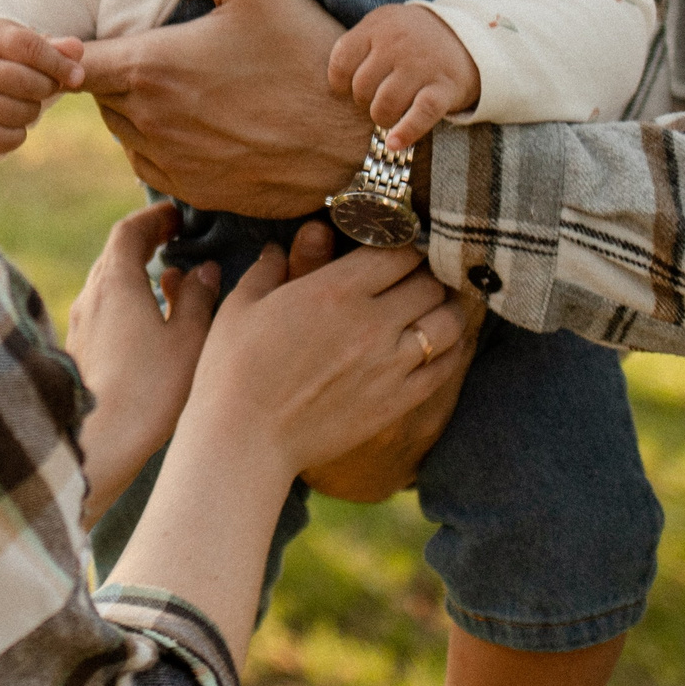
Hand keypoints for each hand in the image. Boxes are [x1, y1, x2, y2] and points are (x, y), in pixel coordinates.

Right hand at [0, 17, 86, 155]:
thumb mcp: (15, 41)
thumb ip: (50, 46)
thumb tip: (77, 49)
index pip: (30, 48)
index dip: (59, 63)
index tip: (77, 76)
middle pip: (30, 84)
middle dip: (47, 88)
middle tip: (41, 87)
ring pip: (22, 114)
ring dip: (32, 111)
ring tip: (21, 102)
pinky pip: (8, 140)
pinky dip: (17, 135)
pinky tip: (9, 121)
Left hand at [64, 205, 221, 525]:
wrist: (97, 443)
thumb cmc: (148, 389)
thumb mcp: (188, 340)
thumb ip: (199, 300)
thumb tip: (204, 272)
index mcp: (116, 281)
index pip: (130, 231)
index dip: (155, 218)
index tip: (178, 216)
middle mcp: (91, 296)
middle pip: (115, 255)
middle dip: (147, 244)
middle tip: (177, 242)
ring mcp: (80, 325)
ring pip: (109, 286)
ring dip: (138, 276)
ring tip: (172, 284)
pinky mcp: (78, 353)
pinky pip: (105, 313)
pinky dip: (128, 304)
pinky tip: (150, 326)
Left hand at [76, 0, 370, 216]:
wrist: (354, 142)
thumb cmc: (308, 56)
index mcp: (153, 67)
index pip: (73, 64)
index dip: (58, 52)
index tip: (64, 44)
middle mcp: (151, 120)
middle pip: (100, 96)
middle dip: (111, 73)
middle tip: (144, 51)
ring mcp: (171, 161)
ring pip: (123, 132)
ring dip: (132, 109)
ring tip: (171, 87)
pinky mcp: (195, 191)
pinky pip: (150, 166)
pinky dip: (156, 145)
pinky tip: (192, 124)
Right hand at [268, 220, 470, 500]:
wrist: (244, 439)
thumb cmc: (233, 369)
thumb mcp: (242, 305)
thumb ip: (268, 269)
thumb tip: (276, 248)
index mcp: (335, 289)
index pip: (399, 252)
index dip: (403, 246)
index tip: (396, 250)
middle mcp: (372, 322)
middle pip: (430, 283)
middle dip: (426, 275)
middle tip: (417, 277)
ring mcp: (390, 364)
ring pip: (448, 322)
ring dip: (445, 309)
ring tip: (435, 307)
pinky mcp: (397, 401)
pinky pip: (445, 367)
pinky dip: (451, 349)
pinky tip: (440, 345)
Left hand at [327, 3, 480, 151]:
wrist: (468, 37)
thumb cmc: (413, 37)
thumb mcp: (384, 24)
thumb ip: (358, 43)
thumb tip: (335, 83)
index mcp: (378, 26)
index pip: (342, 60)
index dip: (340, 82)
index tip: (348, 87)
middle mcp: (399, 44)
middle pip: (362, 87)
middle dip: (364, 100)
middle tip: (377, 97)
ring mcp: (423, 66)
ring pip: (385, 105)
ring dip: (382, 117)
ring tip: (389, 113)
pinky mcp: (444, 89)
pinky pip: (419, 115)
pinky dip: (405, 132)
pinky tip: (394, 143)